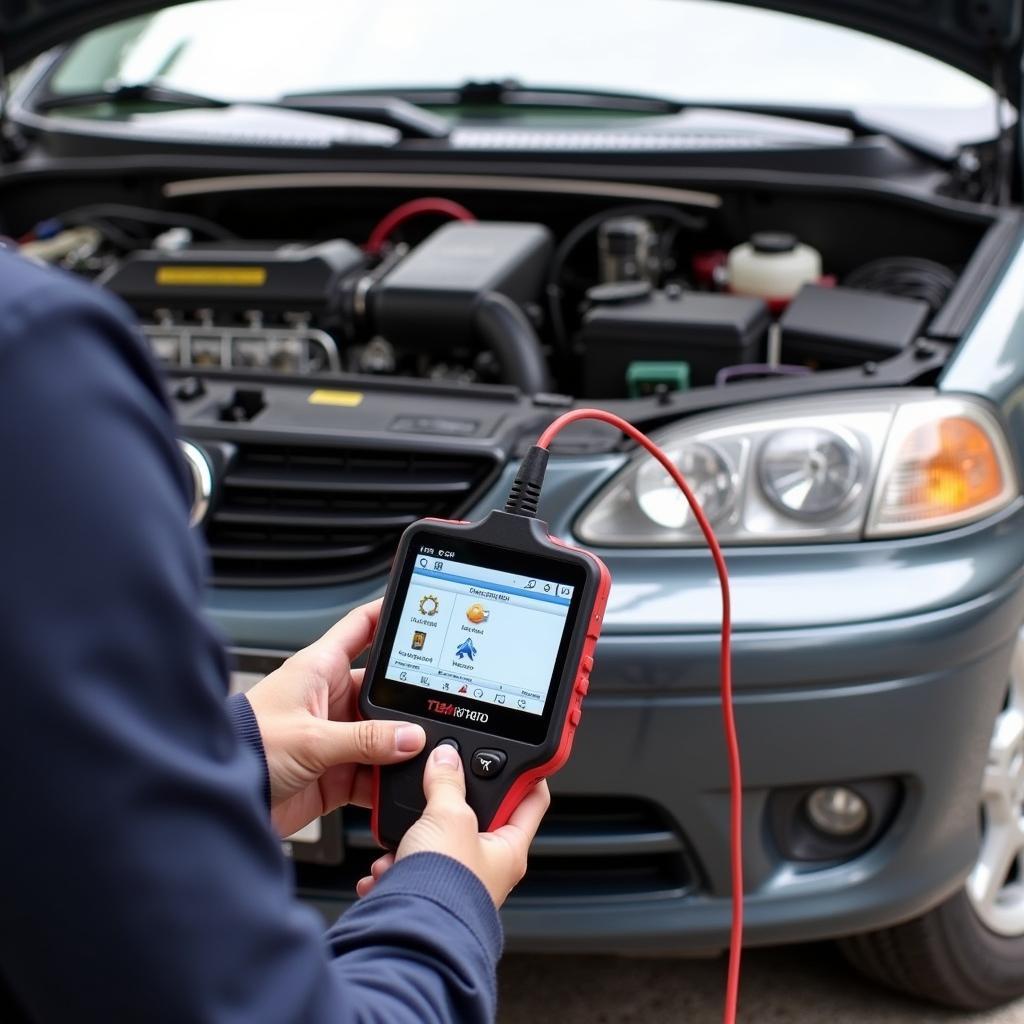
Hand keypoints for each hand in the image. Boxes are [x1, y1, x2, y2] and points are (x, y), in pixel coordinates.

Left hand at [244, 600, 425, 837]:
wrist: (220, 801)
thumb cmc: (245, 748)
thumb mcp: (311, 738)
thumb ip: (366, 738)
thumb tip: (411, 737)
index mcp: (319, 669)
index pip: (363, 627)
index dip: (390, 614)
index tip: (422, 608)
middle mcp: (330, 698)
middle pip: (385, 687)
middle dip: (410, 698)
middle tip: (440, 701)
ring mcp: (336, 735)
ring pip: (385, 733)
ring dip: (402, 745)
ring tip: (426, 750)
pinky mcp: (336, 772)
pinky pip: (376, 771)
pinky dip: (390, 778)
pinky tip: (405, 780)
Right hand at [356, 743, 549, 907]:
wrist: (409, 934)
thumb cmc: (445, 887)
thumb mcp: (449, 816)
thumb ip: (448, 782)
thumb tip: (447, 758)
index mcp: (509, 848)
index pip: (531, 799)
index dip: (526, 773)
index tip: (515, 754)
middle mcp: (488, 867)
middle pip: (476, 817)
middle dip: (449, 804)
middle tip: (438, 786)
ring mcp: (456, 881)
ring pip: (436, 841)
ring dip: (415, 836)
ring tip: (406, 838)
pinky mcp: (426, 893)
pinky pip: (410, 866)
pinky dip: (396, 863)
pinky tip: (388, 866)